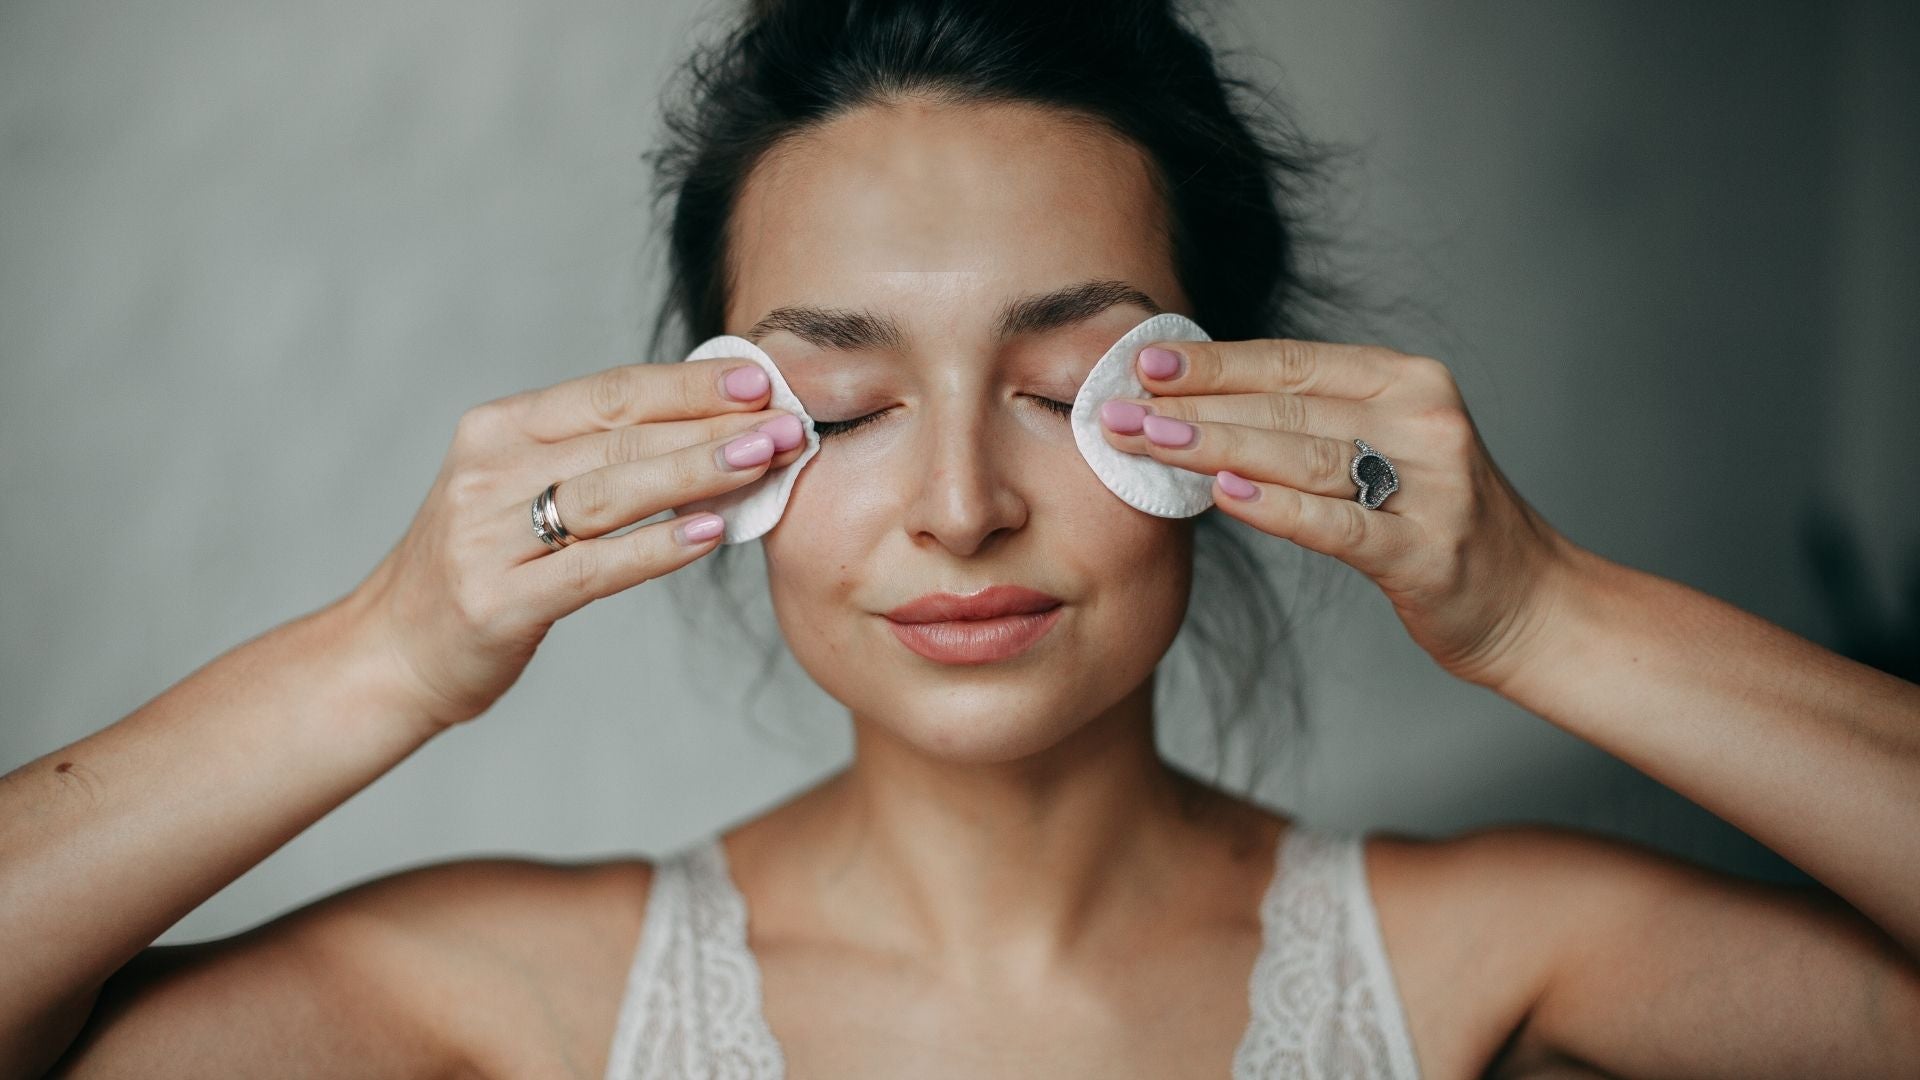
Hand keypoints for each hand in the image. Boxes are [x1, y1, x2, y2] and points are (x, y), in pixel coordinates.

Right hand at [350, 358, 809, 728]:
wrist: (391, 652)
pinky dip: (656, 547)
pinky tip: (711, 533)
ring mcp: (488, 536)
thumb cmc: (483, 564)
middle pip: (620, 437)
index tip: (761, 379)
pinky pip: (594, 568)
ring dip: (696, 471)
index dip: (689, 384)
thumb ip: (595, 455)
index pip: (610, 392)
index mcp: (498, 429)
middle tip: (787, 422)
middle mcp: (487, 472)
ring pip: (611, 493)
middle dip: (713, 426)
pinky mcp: (498, 601)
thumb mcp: (520, 488)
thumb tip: (711, 424)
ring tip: (763, 460)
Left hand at [1099, 338, 1578, 689]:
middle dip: (1193, 406)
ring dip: (1216, 445)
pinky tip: (1223, 494)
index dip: (1214, 361)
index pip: (1293, 362)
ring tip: (1147, 442)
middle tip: (1115, 408)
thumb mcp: (1386, 450)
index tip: (1141, 361)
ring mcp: (1433, 484)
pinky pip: (1340, 525)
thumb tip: (1197, 404)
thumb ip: (1314, 422)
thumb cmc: (1437, 524)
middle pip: (1288, 406)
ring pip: (1305, 455)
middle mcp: (1424, 420)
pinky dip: (1279, 507)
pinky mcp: (1429, 551)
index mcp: (1408, 382)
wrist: (1532, 603)